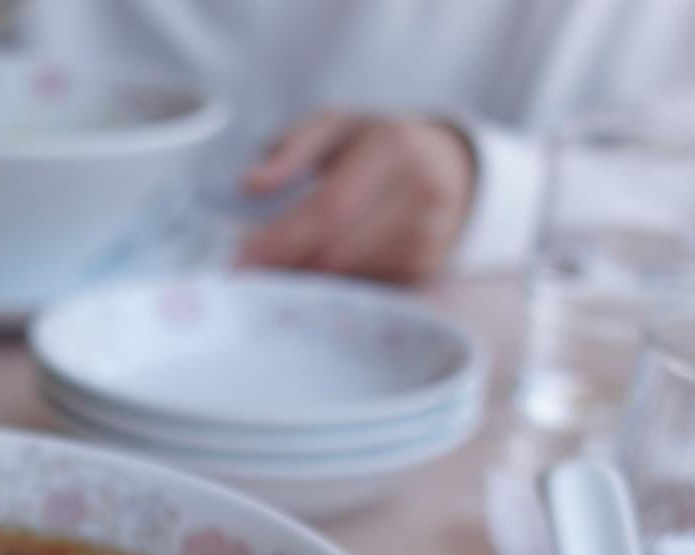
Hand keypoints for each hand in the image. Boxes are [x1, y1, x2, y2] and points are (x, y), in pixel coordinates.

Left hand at [239, 113, 475, 284]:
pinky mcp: (427, 270)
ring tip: (271, 277)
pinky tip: (311, 278)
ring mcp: (430, 236)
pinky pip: (365, 288)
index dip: (280, 241)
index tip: (239, 262)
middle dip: (284, 269)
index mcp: (394, 147)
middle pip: (338, 251)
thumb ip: (292, 148)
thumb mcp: (338, 126)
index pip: (328, 208)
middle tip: (242, 280)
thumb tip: (249, 186)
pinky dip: (332, 287)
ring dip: (305, 282)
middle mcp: (421, 193)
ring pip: (350, 277)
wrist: (455, 168)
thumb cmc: (379, 144)